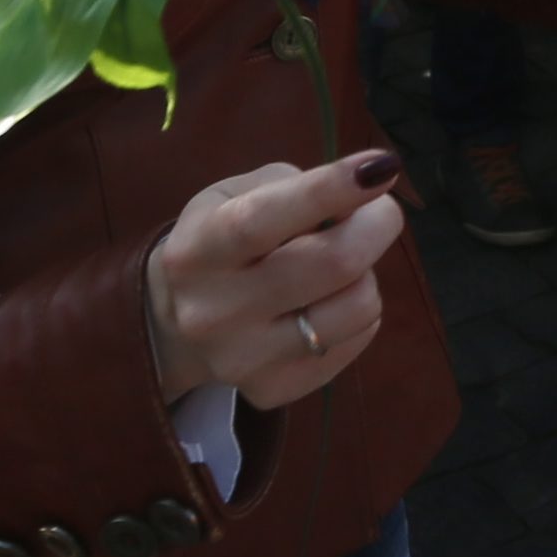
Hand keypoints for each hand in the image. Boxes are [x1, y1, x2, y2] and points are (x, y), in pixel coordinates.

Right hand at [143, 153, 406, 411]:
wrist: (175, 325)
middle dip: (376, 225)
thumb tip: (363, 198)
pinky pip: (357, 339)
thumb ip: (293, 187)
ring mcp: (244, 360)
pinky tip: (328, 301)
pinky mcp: (274, 390)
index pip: (263, 220)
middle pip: (329, 265)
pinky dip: (360, 311)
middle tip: (381, 210)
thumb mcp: (234, 195)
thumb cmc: (220, 239)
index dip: (329, 190)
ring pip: (357, 307)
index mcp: (198, 249)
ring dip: (366, 273)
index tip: (381, 166)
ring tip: (340, 266)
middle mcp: (214, 312)